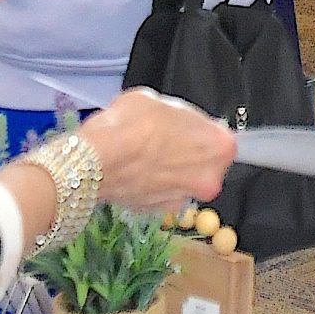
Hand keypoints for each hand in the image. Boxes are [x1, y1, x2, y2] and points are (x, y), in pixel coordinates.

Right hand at [76, 89, 236, 213]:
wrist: (95, 158)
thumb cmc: (130, 124)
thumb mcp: (160, 101)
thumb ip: (180, 118)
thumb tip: (176, 123)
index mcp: (219, 146)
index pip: (217, 136)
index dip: (197, 131)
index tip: (183, 128)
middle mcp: (209, 178)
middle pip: (203, 163)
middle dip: (186, 154)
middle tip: (163, 141)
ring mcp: (184, 199)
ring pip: (182, 181)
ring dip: (169, 171)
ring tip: (143, 156)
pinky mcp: (159, 212)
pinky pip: (161, 194)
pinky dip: (151, 186)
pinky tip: (133, 171)